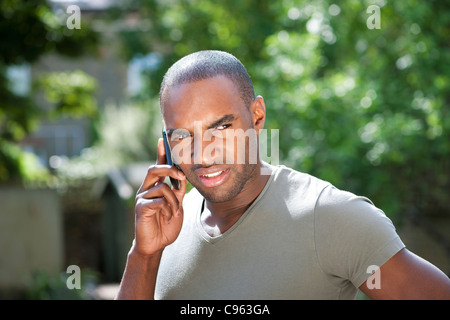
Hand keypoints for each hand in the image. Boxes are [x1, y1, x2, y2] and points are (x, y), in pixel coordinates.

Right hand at [132, 138, 186, 256]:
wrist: (157, 244)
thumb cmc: (166, 224)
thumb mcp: (177, 205)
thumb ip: (178, 191)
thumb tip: (183, 175)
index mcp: (156, 186)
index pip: (158, 165)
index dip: (160, 152)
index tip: (163, 138)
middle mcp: (147, 189)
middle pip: (154, 169)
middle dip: (168, 168)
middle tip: (181, 174)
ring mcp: (142, 198)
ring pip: (160, 187)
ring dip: (174, 199)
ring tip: (176, 211)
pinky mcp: (140, 208)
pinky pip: (158, 200)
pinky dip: (168, 208)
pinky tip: (169, 216)